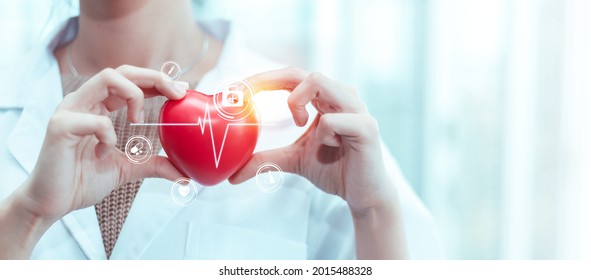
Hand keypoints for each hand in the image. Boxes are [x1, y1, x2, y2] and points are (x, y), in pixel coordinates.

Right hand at [19, 65, 186, 222]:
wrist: (53, 203)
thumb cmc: (82, 180)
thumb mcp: (128, 169)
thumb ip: (153, 165)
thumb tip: (183, 174)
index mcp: (97, 106)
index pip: (129, 80)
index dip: (156, 80)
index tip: (181, 91)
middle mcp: (83, 101)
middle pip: (121, 71)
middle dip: (154, 77)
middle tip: (176, 94)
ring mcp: (70, 110)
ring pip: (107, 78)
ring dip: (133, 94)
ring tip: (139, 119)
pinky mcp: (60, 126)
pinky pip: (95, 120)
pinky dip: (108, 136)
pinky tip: (102, 153)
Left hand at [229, 67, 393, 214]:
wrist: (363, 195)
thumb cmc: (334, 170)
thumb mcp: (293, 160)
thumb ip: (266, 160)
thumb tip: (232, 175)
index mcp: (325, 99)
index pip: (292, 76)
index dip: (263, 78)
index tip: (235, 91)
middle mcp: (342, 97)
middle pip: (303, 72)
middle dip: (268, 81)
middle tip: (246, 98)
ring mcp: (356, 109)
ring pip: (319, 81)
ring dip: (297, 103)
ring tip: (299, 124)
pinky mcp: (366, 128)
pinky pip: (333, 119)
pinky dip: (323, 132)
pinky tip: (330, 146)